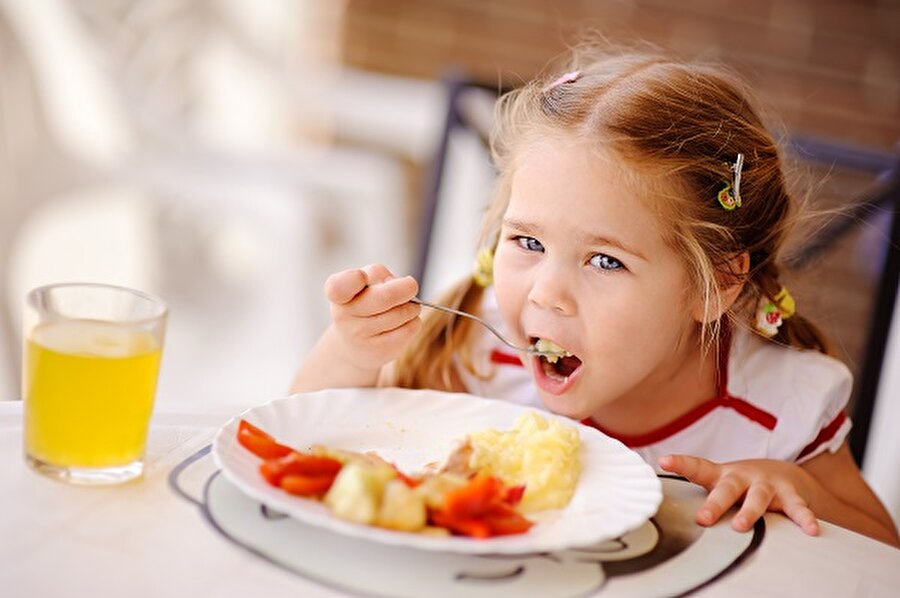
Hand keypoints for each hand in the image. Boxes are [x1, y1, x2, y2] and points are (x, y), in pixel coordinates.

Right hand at [324, 264, 421, 371]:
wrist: (353, 346)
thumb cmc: (361, 305)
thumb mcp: (360, 284)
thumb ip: (376, 274)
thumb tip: (403, 285)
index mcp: (337, 294)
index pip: (339, 286)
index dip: (354, 278)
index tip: (361, 276)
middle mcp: (345, 317)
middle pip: (385, 297)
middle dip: (406, 288)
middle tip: (411, 285)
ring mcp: (362, 337)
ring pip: (403, 312)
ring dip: (412, 306)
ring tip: (406, 307)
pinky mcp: (381, 351)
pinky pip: (410, 328)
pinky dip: (414, 321)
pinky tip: (405, 322)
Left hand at [659, 454, 820, 535]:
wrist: (782, 472)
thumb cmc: (741, 484)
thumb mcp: (720, 485)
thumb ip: (700, 496)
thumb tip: (666, 513)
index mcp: (722, 475)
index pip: (697, 467)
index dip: (680, 464)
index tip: (663, 460)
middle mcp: (743, 477)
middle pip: (727, 488)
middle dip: (715, 504)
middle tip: (703, 518)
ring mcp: (767, 484)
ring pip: (758, 497)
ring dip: (750, 512)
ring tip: (743, 526)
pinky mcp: (790, 494)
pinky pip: (798, 507)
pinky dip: (804, 518)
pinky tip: (810, 530)